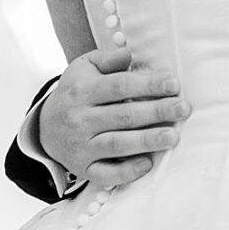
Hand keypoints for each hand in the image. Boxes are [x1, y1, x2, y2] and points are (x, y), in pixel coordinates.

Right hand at [35, 46, 187, 191]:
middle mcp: (80, 119)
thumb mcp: (85, 66)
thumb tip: (129, 55)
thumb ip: (109, 59)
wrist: (45, 126)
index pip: (120, 86)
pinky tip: (148, 163)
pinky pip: (106, 174)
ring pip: (117, 145)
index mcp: (83, 91)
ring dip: (147, 141)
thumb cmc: (76, 90)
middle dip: (156, 112)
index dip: (148, 84)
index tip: (174, 83)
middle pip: (123, 116)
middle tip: (183, 108)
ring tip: (173, 137)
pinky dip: (127, 171)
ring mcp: (81, 147)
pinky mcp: (83, 169)